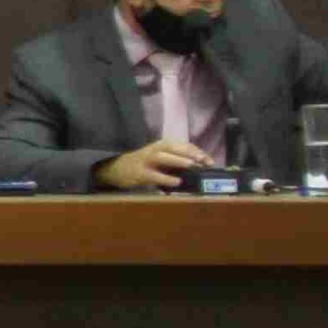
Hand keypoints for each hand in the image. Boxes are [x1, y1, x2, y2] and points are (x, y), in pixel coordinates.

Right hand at [98, 138, 216, 191]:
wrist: (118, 168)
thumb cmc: (145, 163)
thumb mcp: (161, 157)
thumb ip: (177, 159)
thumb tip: (201, 167)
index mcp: (162, 145)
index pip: (183, 145)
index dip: (197, 151)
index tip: (210, 161)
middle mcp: (154, 150)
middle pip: (173, 147)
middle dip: (190, 153)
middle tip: (204, 161)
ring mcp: (146, 161)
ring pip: (162, 157)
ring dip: (177, 160)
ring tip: (191, 165)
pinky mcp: (139, 173)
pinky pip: (154, 175)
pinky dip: (166, 178)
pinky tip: (177, 182)